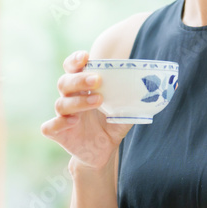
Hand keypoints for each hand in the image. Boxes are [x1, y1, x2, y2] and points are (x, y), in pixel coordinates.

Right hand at [41, 50, 131, 170]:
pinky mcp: (59, 133)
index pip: (73, 68)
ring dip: (79, 101)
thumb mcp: (126, 108)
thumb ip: (134, 96)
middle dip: (79, 79)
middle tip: (97, 80)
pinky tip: (73, 121)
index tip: (85, 56)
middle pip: (65, 83)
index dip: (75, 60)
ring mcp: (63, 116)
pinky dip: (59, 123)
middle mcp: (71, 98)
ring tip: (99, 101)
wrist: (105, 150)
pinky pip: (50, 126)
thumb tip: (156, 84)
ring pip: (61, 103)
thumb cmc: (113, 123)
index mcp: (84, 88)